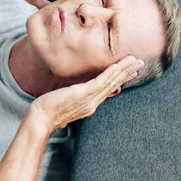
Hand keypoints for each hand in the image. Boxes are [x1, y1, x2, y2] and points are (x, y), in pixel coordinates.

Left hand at [28, 56, 143, 131]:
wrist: (40, 119)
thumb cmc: (48, 111)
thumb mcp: (65, 103)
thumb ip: (73, 99)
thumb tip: (75, 96)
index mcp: (89, 104)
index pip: (108, 89)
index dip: (120, 79)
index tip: (130, 72)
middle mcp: (92, 102)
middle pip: (113, 85)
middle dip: (127, 73)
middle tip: (140, 64)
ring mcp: (89, 99)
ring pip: (110, 82)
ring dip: (124, 70)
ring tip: (135, 61)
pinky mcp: (83, 94)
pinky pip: (101, 82)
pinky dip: (111, 73)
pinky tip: (118, 65)